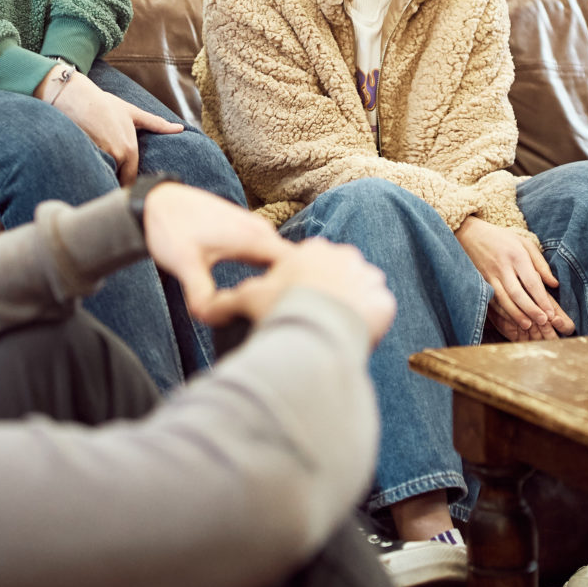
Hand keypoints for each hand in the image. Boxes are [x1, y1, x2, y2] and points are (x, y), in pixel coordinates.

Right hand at [37, 67, 182, 185]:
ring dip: (103, 178)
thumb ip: (157, 124)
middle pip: (117, 180)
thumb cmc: (105, 105)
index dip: (129, 184)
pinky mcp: (84, 157)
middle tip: (113, 185)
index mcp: (129, 150)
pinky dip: (90, 171)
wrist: (77, 98)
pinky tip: (85, 171)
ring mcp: (100, 157)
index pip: (131, 179)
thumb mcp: (133, 113)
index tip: (128, 188)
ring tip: (99, 179)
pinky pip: (91, 171)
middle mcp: (117, 156)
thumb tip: (180, 128)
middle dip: (115, 183)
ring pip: (104, 176)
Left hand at [137, 182, 283, 317]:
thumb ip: (201, 294)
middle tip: (276, 317)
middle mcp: (261, 231)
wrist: (157, 202)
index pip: (296, 267)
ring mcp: (255, 229)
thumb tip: (212, 319)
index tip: (286, 313)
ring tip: (267, 308)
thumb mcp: (186, 265)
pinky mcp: (247, 231)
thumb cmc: (171, 228)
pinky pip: (268, 255)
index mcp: (254, 238)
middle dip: (288, 290)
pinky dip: (267, 272)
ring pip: (279, 260)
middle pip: (292, 266)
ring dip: (277, 281)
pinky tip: (255, 290)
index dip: (296, 291)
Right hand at [199, 235, 396, 349]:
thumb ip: (225, 301)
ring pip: (358, 292)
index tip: (292, 306)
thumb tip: (203, 311)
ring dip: (349, 306)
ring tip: (331, 330)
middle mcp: (345, 257)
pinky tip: (353, 337)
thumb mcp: (248, 299)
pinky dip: (369, 323)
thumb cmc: (282, 308)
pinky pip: (378, 312)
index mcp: (312, 250)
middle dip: (326, 294)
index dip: (298, 287)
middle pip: (334, 277)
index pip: (307, 266)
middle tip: (311, 320)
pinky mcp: (384, 301)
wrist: (319, 329)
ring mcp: (368, 277)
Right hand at [456, 215, 573, 338]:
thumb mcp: (524, 243)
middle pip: (517, 293)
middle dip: (530, 310)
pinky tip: (510, 320)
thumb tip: (554, 284)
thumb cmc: (502, 238)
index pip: (531, 281)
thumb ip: (540, 264)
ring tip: (527, 325)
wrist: (469, 234)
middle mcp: (502, 266)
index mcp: (516, 255)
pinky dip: (501, 312)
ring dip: (516, 314)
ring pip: (503, 299)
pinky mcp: (480, 282)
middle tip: (542, 322)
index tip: (551, 313)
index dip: (541, 299)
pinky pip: (491, 300)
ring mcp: (489, 275)